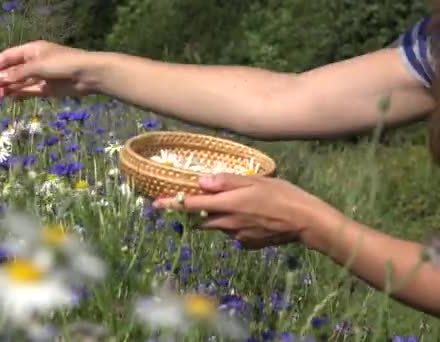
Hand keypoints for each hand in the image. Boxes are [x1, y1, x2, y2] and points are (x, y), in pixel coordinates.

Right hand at [0, 40, 100, 98]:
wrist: (88, 75)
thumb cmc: (63, 64)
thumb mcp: (38, 66)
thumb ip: (18, 74)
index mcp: (31, 50)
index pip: (7, 58)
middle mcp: (34, 62)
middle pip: (11, 71)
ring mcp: (40, 76)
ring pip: (19, 82)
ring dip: (6, 88)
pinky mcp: (47, 88)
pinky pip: (29, 91)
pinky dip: (18, 94)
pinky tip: (8, 98)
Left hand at [152, 173, 334, 249]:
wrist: (305, 221)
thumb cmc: (282, 195)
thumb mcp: (254, 181)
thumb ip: (225, 181)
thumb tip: (200, 181)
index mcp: (227, 205)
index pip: (191, 206)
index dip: (172, 204)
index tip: (155, 204)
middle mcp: (228, 223)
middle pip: (202, 220)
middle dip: (198, 212)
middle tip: (207, 199)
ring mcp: (238, 236)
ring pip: (218, 226)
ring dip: (220, 217)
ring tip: (243, 204)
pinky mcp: (248, 244)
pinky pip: (234, 233)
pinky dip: (236, 225)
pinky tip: (254, 217)